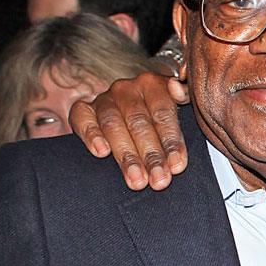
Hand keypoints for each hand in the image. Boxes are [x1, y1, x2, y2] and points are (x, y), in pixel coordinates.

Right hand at [70, 71, 189, 190]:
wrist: (124, 115)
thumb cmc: (156, 116)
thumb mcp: (175, 105)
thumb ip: (183, 95)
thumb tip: (177, 88)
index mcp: (153, 84)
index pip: (163, 113)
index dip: (171, 141)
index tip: (177, 166)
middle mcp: (127, 89)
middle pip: (139, 123)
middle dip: (151, 155)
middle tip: (159, 180)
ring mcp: (103, 99)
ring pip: (113, 125)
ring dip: (126, 155)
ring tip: (137, 180)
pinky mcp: (81, 109)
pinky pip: (83, 118)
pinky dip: (91, 134)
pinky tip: (102, 152)